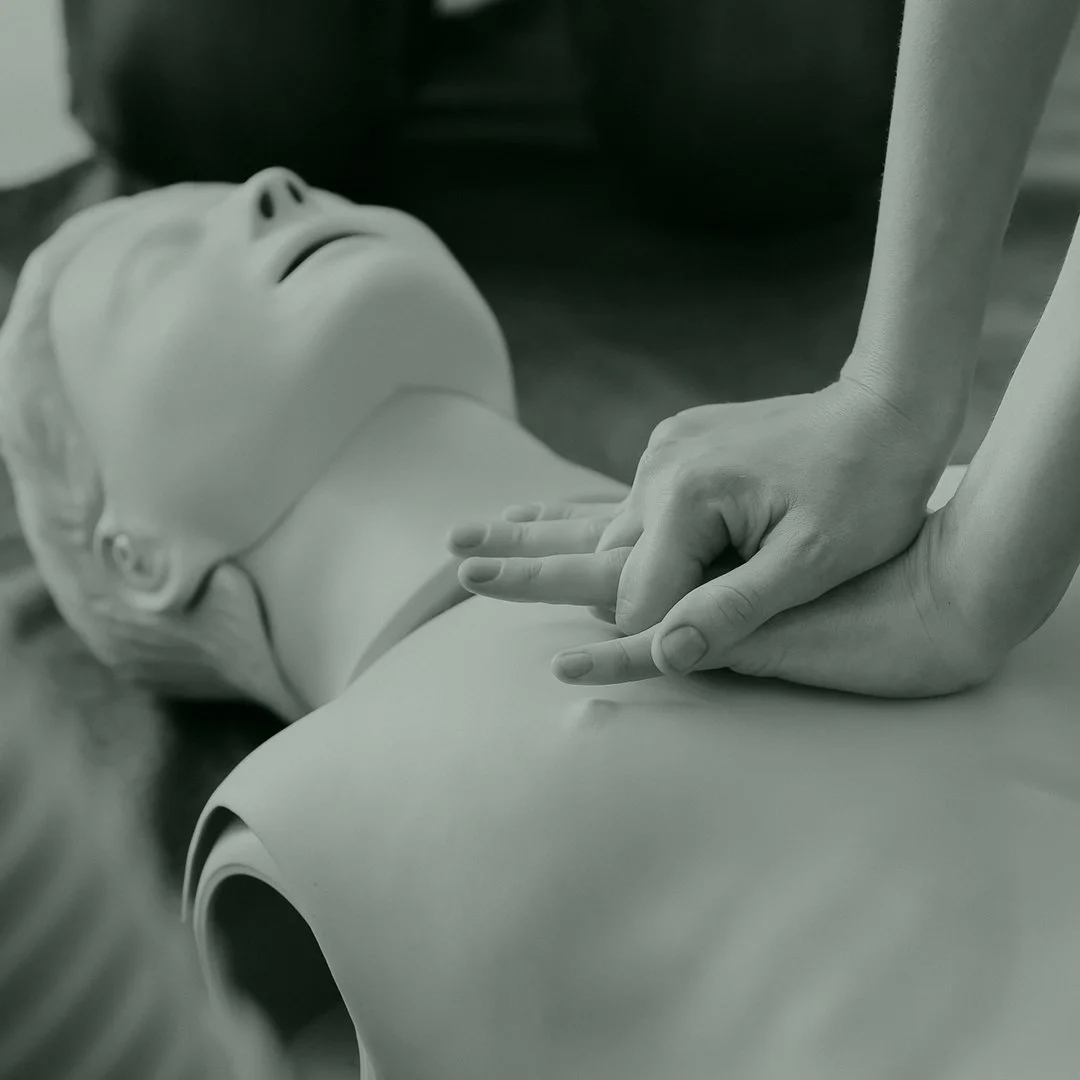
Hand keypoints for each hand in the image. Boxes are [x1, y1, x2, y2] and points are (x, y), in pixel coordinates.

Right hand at [455, 377, 961, 677]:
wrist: (889, 407)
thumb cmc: (867, 490)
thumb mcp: (814, 561)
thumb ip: (736, 607)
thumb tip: (668, 654)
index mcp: (687, 497)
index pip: (638, 593)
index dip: (640, 638)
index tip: (619, 671)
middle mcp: (662, 470)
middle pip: (590, 543)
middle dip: (522, 564)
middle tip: (452, 561)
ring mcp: (667, 455)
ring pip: (599, 518)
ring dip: (536, 533)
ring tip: (469, 534)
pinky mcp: (679, 449)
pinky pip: (629, 501)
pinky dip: (586, 516)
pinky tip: (545, 513)